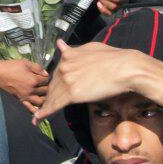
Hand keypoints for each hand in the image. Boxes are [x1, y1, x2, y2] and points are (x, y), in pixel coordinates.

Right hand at [0, 55, 48, 112]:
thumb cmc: (12, 66)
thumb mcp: (26, 63)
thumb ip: (38, 68)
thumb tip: (46, 73)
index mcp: (33, 80)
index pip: (46, 80)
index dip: (46, 77)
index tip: (43, 75)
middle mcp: (31, 90)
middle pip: (45, 91)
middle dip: (46, 86)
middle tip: (44, 83)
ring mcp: (26, 96)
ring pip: (40, 101)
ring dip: (44, 98)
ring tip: (43, 94)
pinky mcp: (21, 99)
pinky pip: (30, 107)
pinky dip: (35, 109)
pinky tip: (39, 110)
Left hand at [34, 40, 162, 122]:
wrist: (125, 68)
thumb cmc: (114, 58)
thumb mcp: (91, 48)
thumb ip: (73, 50)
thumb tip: (60, 44)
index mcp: (68, 55)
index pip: (57, 72)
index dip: (55, 83)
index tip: (51, 89)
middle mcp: (64, 66)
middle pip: (53, 85)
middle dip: (49, 95)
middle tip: (44, 105)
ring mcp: (67, 80)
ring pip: (52, 96)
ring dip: (45, 106)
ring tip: (38, 115)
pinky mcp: (72, 94)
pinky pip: (55, 105)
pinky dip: (45, 113)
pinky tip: (37, 119)